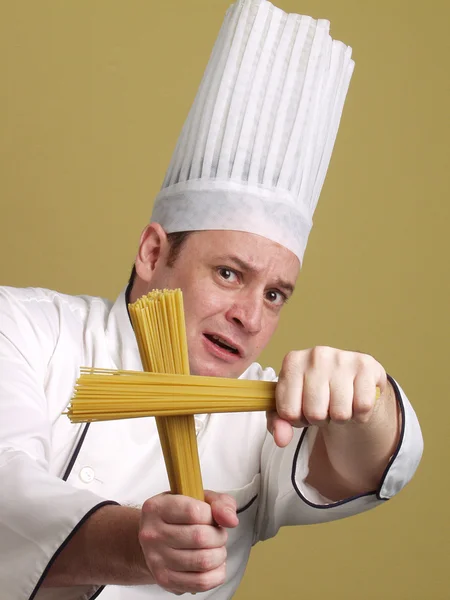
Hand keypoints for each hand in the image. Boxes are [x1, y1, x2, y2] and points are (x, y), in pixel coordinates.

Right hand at [139, 490, 238, 593]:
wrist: (154, 540)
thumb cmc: (179, 516)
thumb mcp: (198, 498)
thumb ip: (220, 503)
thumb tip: (231, 520)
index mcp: (157, 508)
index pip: (194, 511)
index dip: (211, 515)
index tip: (212, 517)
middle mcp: (153, 534)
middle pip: (200, 537)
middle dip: (219, 536)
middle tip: (218, 534)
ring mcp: (157, 559)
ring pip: (203, 561)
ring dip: (219, 555)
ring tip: (216, 549)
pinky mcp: (165, 580)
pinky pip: (201, 582)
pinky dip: (216, 574)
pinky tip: (214, 565)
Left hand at [268, 346, 387, 446]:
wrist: (350, 380)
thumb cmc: (316, 393)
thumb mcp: (292, 405)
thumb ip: (279, 422)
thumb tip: (281, 439)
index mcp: (292, 362)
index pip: (288, 412)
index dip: (297, 419)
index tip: (302, 408)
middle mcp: (316, 355)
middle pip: (315, 413)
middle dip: (319, 419)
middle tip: (324, 407)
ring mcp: (342, 358)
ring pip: (340, 413)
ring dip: (340, 418)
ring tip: (338, 403)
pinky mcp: (366, 365)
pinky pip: (363, 407)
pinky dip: (360, 414)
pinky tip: (354, 401)